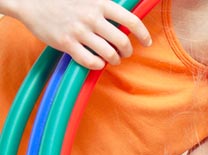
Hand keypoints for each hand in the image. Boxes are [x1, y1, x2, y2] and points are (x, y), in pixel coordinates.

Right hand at [4, 0, 150, 69]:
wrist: (30, 1)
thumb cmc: (63, 0)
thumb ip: (106, 6)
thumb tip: (126, 19)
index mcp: (100, 3)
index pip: (131, 21)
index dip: (143, 34)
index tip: (147, 42)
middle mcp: (91, 17)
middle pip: (122, 41)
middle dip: (127, 51)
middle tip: (125, 53)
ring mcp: (78, 31)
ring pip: (109, 53)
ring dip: (114, 59)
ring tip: (112, 59)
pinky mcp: (66, 43)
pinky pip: (90, 61)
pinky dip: (98, 65)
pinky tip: (97, 62)